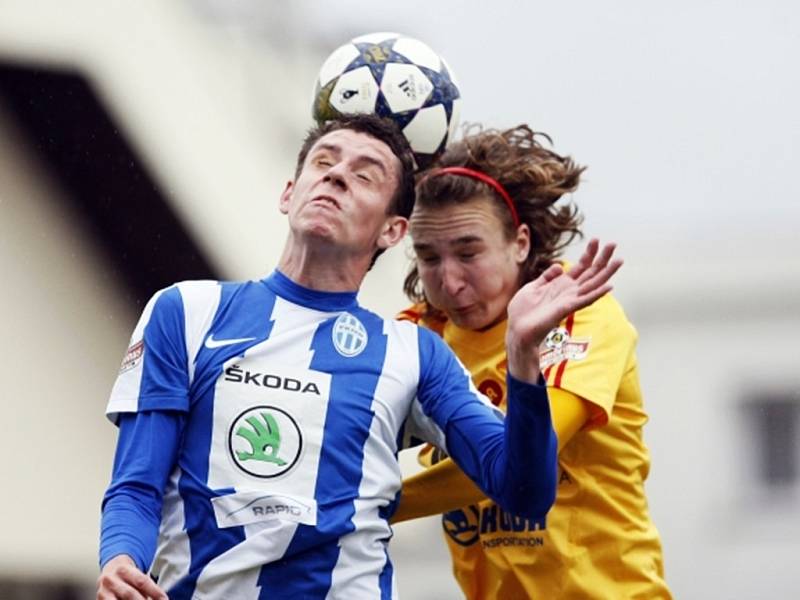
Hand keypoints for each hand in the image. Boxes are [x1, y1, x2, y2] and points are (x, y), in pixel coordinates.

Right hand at [96, 554, 166, 599]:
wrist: (110, 570)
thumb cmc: (129, 576)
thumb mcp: (137, 575)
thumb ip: (146, 587)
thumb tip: (160, 599)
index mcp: (124, 569)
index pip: (142, 581)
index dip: (155, 592)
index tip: (164, 599)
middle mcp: (111, 579)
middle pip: (130, 594)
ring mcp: (103, 592)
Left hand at [506, 239, 621, 381]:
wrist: (517, 329)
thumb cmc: (523, 312)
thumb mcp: (533, 287)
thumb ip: (546, 277)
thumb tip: (559, 266)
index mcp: (561, 285)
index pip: (580, 266)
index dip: (588, 253)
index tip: (596, 239)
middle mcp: (569, 291)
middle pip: (591, 272)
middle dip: (602, 258)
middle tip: (613, 244)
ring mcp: (570, 300)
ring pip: (593, 284)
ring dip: (606, 273)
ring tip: (619, 260)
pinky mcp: (567, 308)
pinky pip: (585, 300)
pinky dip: (597, 293)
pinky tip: (609, 286)